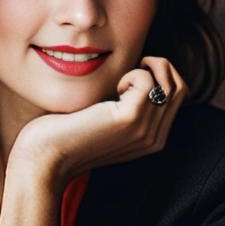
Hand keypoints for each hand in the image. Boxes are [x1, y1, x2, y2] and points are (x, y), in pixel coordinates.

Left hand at [9, 56, 189, 187]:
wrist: (44, 158)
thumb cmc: (65, 133)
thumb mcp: (104, 119)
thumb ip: (125, 105)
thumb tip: (138, 74)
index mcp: (151, 139)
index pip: (177, 96)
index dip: (160, 76)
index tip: (130, 76)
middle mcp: (154, 138)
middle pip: (180, 87)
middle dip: (159, 67)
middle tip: (129, 71)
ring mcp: (144, 130)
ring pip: (169, 82)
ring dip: (144, 70)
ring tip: (118, 83)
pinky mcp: (130, 119)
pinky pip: (147, 81)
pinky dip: (132, 74)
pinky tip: (113, 88)